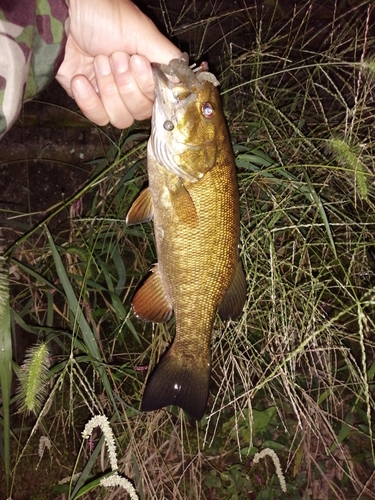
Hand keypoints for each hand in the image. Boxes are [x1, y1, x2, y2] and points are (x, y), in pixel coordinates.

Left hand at [56, 0, 180, 127]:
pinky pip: (97, 117)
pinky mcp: (89, 100)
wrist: (65, 14)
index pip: (158, 101)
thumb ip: (168, 60)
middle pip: (139, 112)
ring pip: (119, 118)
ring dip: (108, 89)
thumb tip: (184, 83)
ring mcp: (110, 96)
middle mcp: (133, 87)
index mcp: (149, 73)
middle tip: (114, 57)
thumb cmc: (105, 16)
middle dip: (125, 84)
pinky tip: (81, 78)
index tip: (137, 61)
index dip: (147, 87)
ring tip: (98, 61)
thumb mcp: (143, 33)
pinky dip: (89, 100)